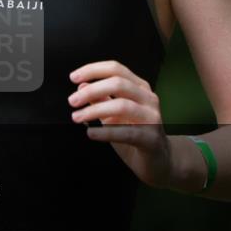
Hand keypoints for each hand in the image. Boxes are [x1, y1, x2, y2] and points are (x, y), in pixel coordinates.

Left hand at [69, 60, 172, 188]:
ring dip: (95, 110)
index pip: (116, 69)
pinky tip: (92, 133)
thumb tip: (82, 86)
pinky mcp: (151, 138)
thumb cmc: (134, 134)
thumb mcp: (113, 114)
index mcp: (139, 87)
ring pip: (122, 105)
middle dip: (92, 90)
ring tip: (77, 117)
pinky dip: (106, 132)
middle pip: (118, 83)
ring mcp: (152, 117)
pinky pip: (127, 132)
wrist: (157, 161)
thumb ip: (100, 99)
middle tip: (73, 101)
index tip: (73, 77)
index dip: (93, 70)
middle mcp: (147, 98)